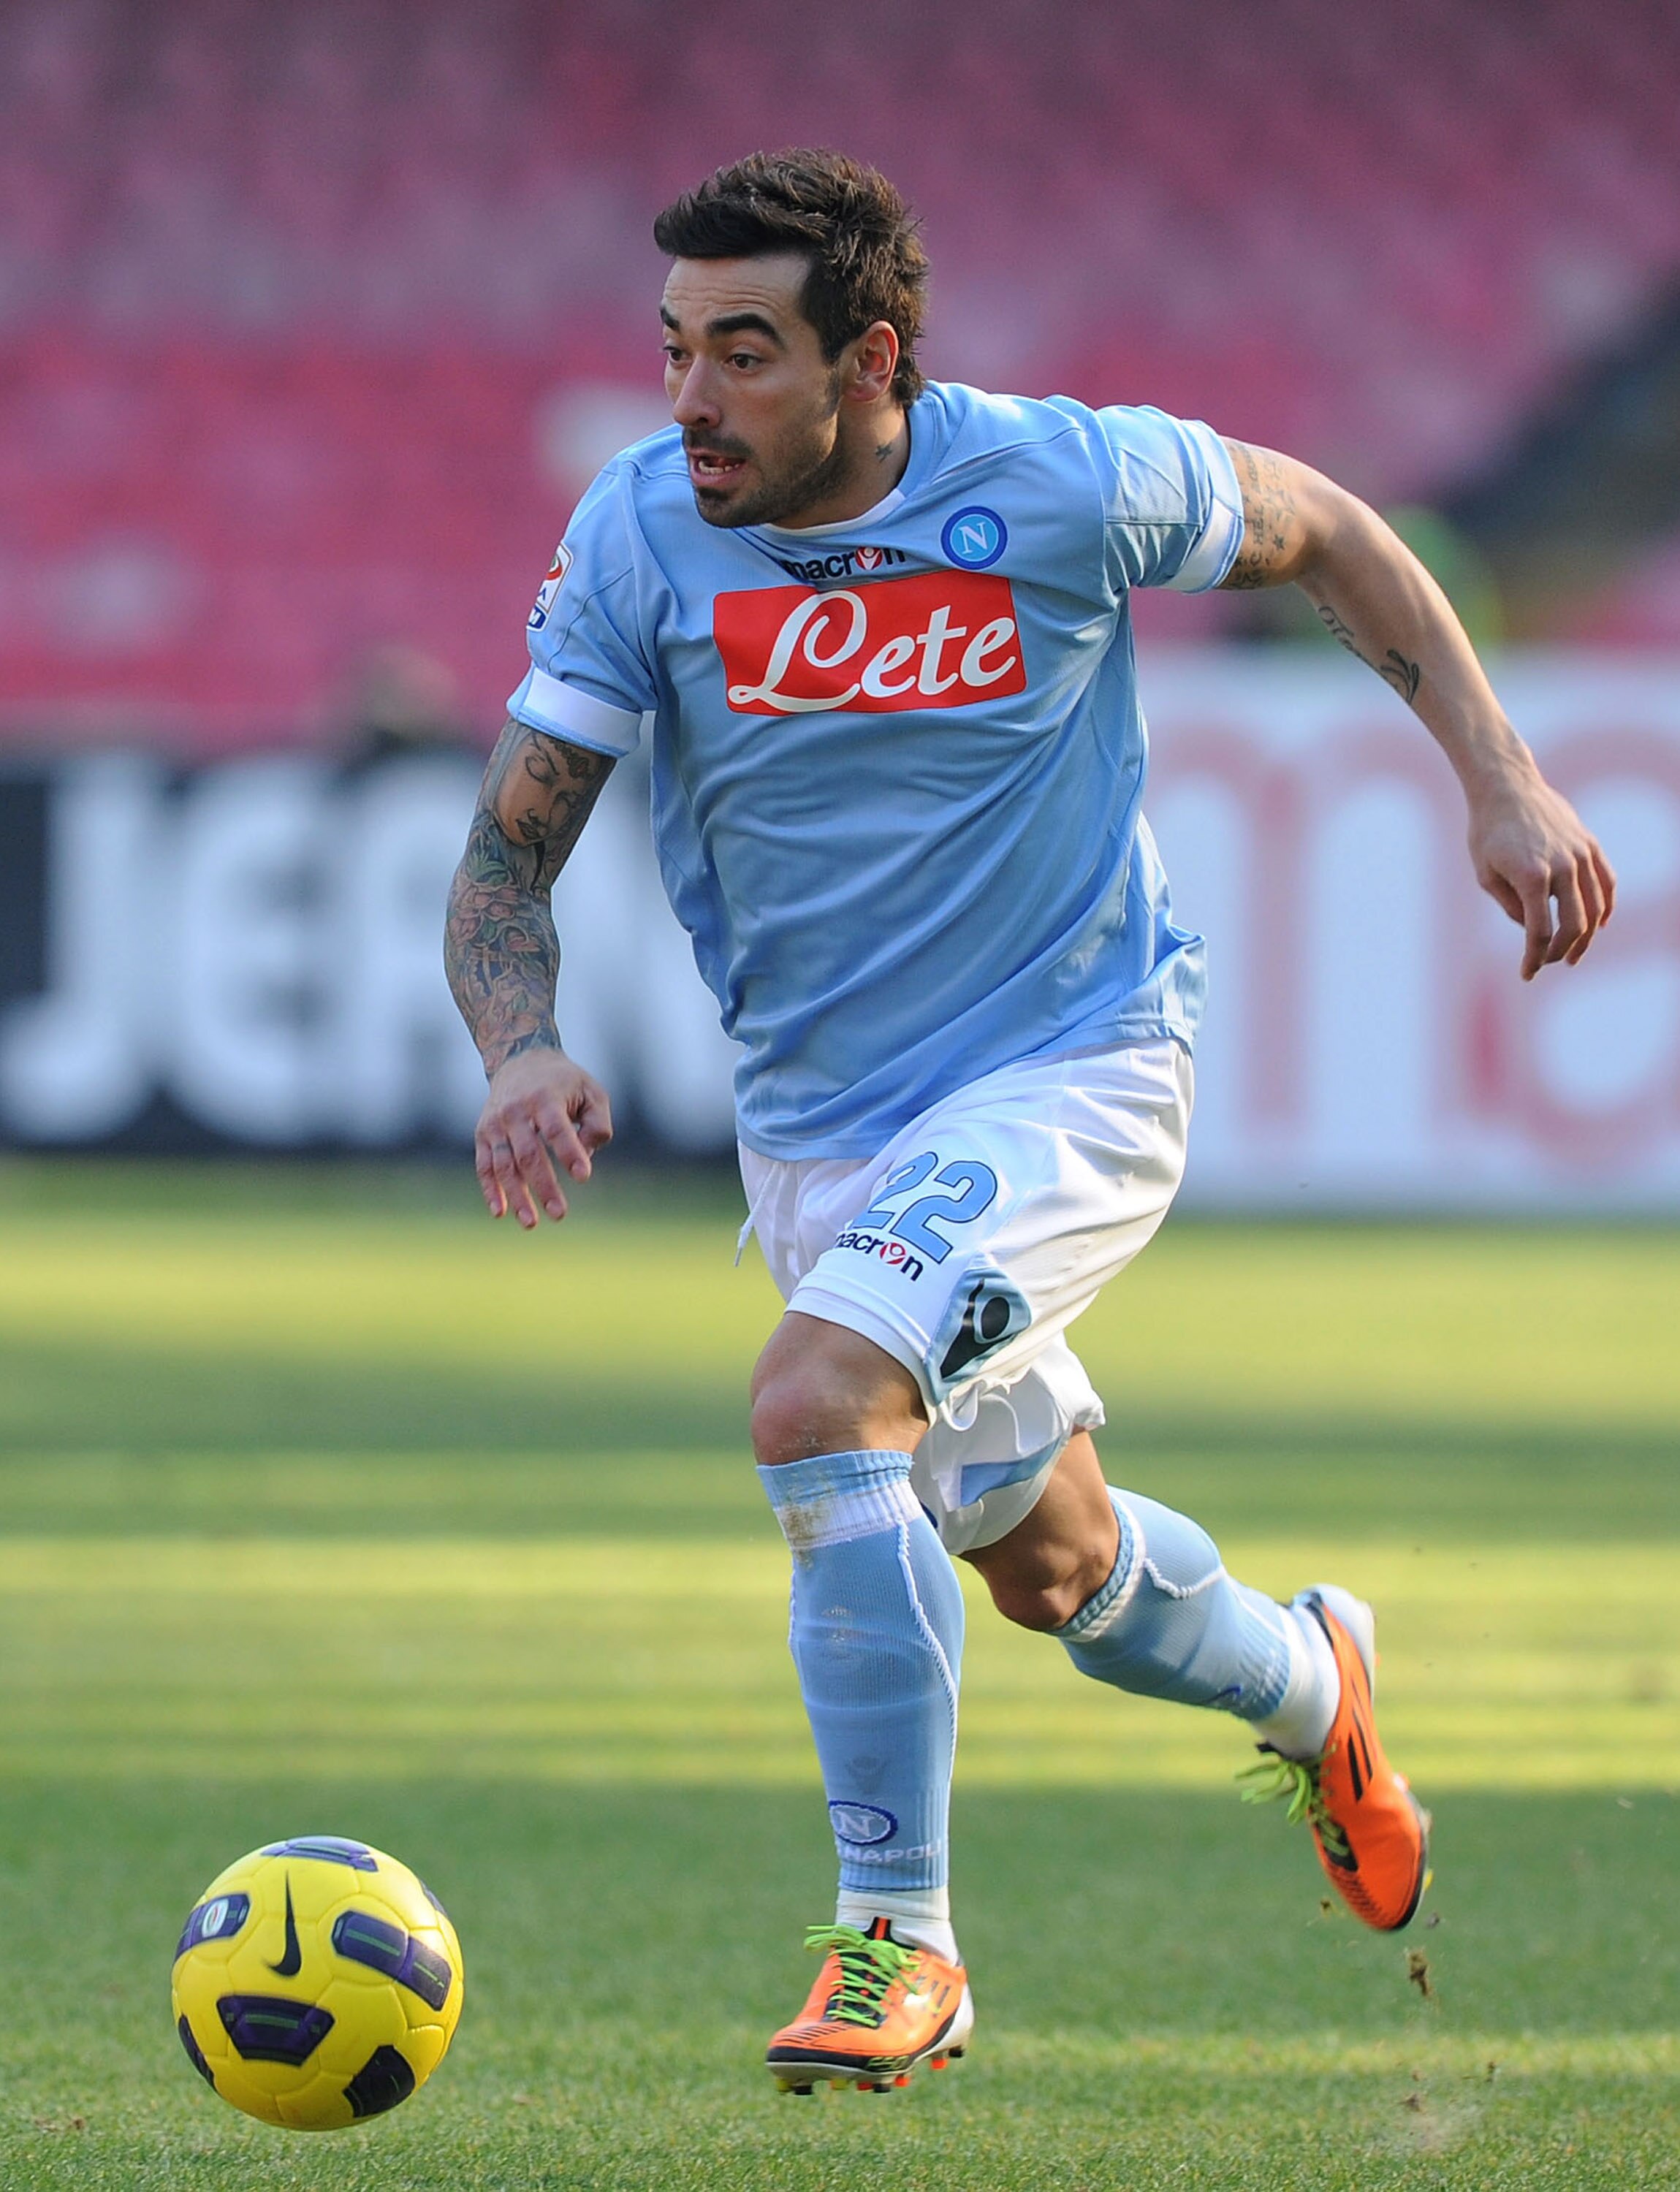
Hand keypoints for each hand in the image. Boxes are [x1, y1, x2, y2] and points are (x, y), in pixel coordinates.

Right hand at [475, 1046, 611, 1226]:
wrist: (520, 1060)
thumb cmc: (565, 1083)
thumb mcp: (592, 1093)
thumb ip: (598, 1124)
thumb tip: (585, 1155)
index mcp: (545, 1097)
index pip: (555, 1128)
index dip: (569, 1152)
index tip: (583, 1177)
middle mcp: (515, 1110)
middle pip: (528, 1153)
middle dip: (543, 1186)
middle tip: (559, 1214)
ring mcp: (495, 1123)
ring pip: (504, 1165)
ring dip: (516, 1196)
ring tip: (531, 1223)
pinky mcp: (483, 1134)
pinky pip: (484, 1165)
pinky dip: (490, 1189)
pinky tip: (500, 1213)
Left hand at [1466, 763, 1615, 980]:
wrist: (1507, 787)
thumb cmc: (1487, 831)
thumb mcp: (1486, 874)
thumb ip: (1511, 906)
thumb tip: (1532, 928)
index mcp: (1532, 877)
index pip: (1538, 932)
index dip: (1534, 958)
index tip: (1527, 973)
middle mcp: (1562, 867)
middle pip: (1574, 925)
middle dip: (1561, 951)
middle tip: (1550, 963)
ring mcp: (1580, 855)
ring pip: (1595, 907)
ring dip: (1586, 936)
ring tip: (1573, 953)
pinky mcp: (1589, 845)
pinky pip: (1607, 882)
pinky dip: (1606, 906)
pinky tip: (1599, 923)